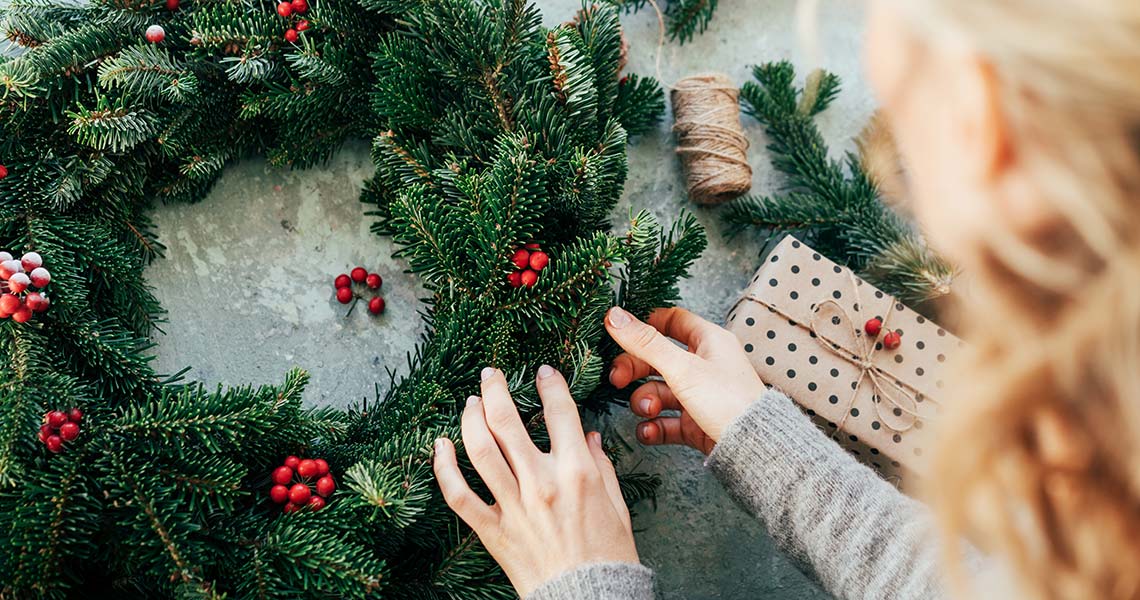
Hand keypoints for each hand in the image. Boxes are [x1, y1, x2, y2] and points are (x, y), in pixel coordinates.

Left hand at [433, 365, 638, 597]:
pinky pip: (459, 495)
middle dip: (495, 389)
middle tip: (490, 375)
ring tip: (471, 402)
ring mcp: (514, 506)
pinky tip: (440, 446)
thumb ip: (600, 464)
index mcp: (576, 472)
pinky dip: (444, 468)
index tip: (543, 372)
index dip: (550, 385)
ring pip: (479, 451)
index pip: (559, 412)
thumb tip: (588, 434)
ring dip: (470, 419)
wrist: (589, 598)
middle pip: (506, 422)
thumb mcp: (615, 503)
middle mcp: (541, 483)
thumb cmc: (609, 554)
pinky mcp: (493, 530)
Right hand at [605, 306, 764, 453]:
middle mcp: (705, 365)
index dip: (646, 326)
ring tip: (648, 410)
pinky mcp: (695, 423)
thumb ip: (645, 342)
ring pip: (659, 391)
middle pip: (658, 358)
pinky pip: (665, 420)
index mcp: (708, 341)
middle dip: (635, 370)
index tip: (622, 335)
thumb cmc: (728, 400)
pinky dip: (654, 426)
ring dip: (645, 401)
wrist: (753, 448)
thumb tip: (614, 315)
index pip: (672, 321)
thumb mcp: (682, 367)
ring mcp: (699, 395)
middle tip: (617, 379)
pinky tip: (650, 430)